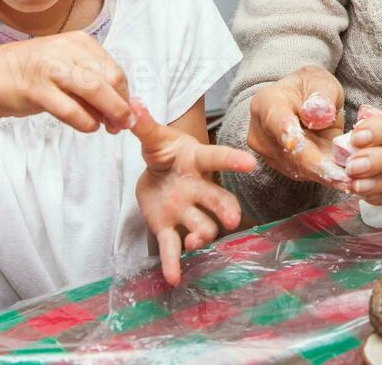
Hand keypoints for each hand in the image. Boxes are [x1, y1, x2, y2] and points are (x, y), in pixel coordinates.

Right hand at [0, 31, 134, 133]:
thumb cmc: (30, 74)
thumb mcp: (64, 65)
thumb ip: (90, 79)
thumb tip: (120, 104)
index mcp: (78, 41)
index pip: (114, 68)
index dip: (125, 93)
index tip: (128, 110)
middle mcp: (66, 49)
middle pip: (110, 78)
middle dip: (122, 104)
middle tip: (123, 123)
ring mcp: (51, 68)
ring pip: (95, 91)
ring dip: (110, 113)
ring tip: (112, 127)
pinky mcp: (37, 90)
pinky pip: (71, 109)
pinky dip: (86, 122)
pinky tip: (90, 127)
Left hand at [130, 99, 255, 285]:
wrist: (157, 172)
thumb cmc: (163, 150)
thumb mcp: (153, 136)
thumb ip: (143, 123)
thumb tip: (131, 102)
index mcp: (195, 161)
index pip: (215, 158)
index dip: (232, 160)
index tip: (250, 163)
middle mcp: (197, 187)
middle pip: (217, 198)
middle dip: (225, 208)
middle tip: (231, 219)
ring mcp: (186, 209)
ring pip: (202, 223)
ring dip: (202, 234)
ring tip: (194, 243)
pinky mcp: (169, 227)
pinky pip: (173, 247)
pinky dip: (173, 263)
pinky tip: (173, 279)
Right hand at [246, 65, 345, 186]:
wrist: (302, 99)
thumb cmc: (312, 87)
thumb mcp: (322, 81)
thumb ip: (322, 95)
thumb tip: (320, 114)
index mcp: (266, 103)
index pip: (277, 123)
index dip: (294, 139)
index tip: (311, 154)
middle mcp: (262, 132)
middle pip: (288, 153)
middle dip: (317, 167)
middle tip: (343, 177)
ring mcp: (269, 153)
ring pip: (297, 168)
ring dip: (324, 175)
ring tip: (350, 179)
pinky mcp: (282, 166)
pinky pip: (305, 174)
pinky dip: (325, 176)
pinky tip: (345, 179)